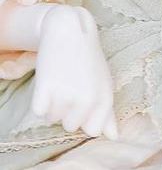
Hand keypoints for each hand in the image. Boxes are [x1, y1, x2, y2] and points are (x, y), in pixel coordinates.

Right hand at [32, 5, 116, 138]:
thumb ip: (107, 113)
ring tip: (60, 83)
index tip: (84, 103)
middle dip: (68, 112)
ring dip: (53, 105)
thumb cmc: (89, 60)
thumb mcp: (104, 85)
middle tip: (70, 88)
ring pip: (53, 119)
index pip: (92, 131)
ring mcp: (65, 94)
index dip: (86, 119)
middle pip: (70, 126)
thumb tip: (114, 138)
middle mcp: (86, 100)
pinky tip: (48, 83)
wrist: (69, 31)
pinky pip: (38, 111)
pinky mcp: (44, 88)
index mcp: (104, 100)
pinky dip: (39, 101)